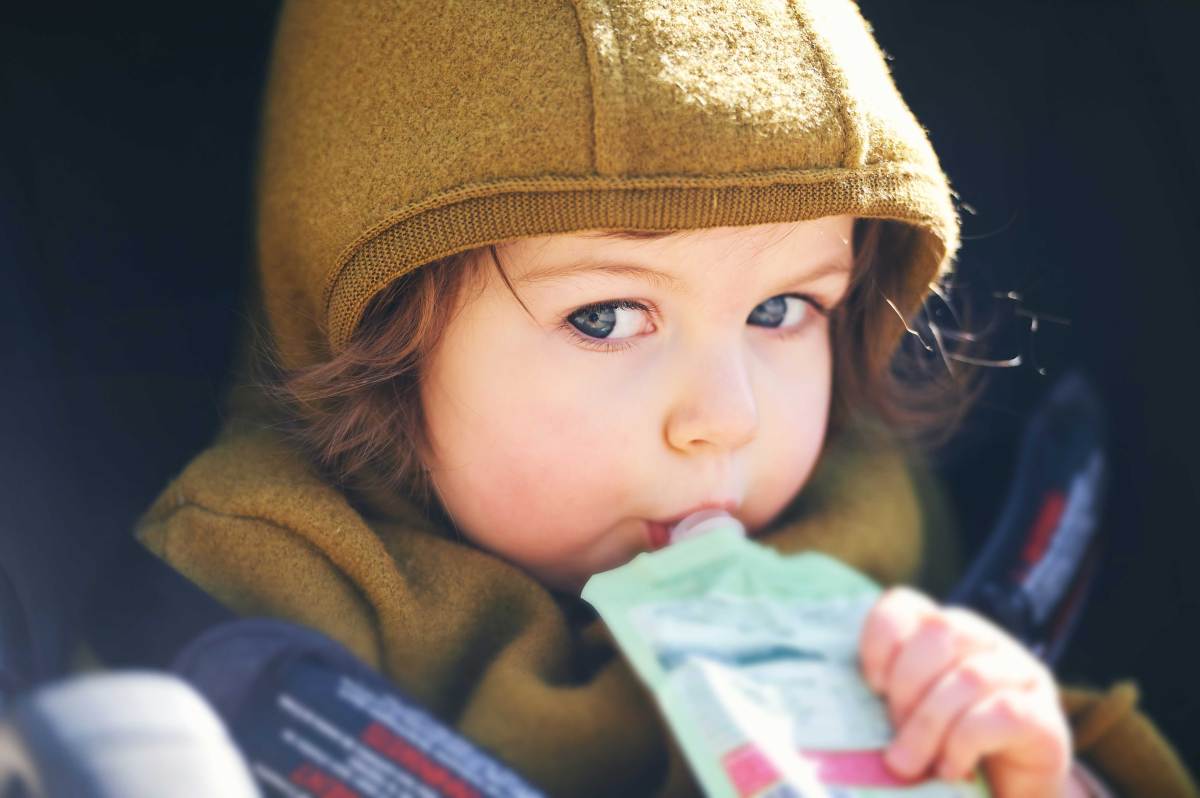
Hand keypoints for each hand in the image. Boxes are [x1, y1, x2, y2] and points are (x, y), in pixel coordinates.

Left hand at [858, 586, 1074, 796]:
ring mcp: (1022, 675)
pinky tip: (952, 770)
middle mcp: (986, 642)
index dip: (880, 638)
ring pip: (968, 677)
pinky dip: (964, 743)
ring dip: (928, 725)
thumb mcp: (907, 721)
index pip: (905, 605)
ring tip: (909, 765)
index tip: (871, 686)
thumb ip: (885, 702)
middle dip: (906, 688)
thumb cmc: (945, 756)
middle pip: (939, 632)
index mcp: (945, 633)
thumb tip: (840, 710)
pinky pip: (1002, 713)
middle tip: (894, 738)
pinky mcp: (1045, 718)